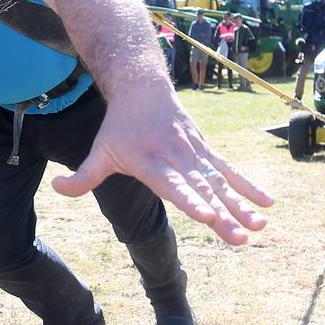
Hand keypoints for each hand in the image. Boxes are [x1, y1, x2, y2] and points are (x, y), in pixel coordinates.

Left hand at [51, 88, 272, 244]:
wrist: (142, 86)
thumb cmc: (119, 126)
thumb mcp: (100, 150)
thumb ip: (83, 176)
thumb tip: (56, 189)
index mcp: (151, 162)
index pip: (173, 185)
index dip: (190, 200)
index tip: (208, 216)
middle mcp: (177, 158)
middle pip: (203, 190)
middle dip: (224, 215)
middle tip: (241, 237)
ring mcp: (194, 153)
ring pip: (221, 182)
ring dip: (242, 204)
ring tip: (261, 226)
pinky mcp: (205, 149)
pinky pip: (229, 169)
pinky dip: (249, 185)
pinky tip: (268, 203)